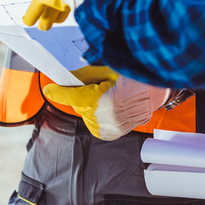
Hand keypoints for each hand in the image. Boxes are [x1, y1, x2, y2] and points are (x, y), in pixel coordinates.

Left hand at [43, 67, 169, 139]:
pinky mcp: (112, 134)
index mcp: (98, 100)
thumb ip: (83, 76)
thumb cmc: (133, 77)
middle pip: (79, 106)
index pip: (69, 96)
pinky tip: (110, 107)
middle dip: (81, 96)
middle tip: (95, 86)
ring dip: (91, 107)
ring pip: (87, 116)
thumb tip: (66, 80)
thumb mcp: (105, 70)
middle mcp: (101, 118)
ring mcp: (107, 128)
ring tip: (107, 97)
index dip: (57, 91)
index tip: (49, 88)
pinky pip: (97, 125)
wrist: (154, 92)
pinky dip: (99, 117)